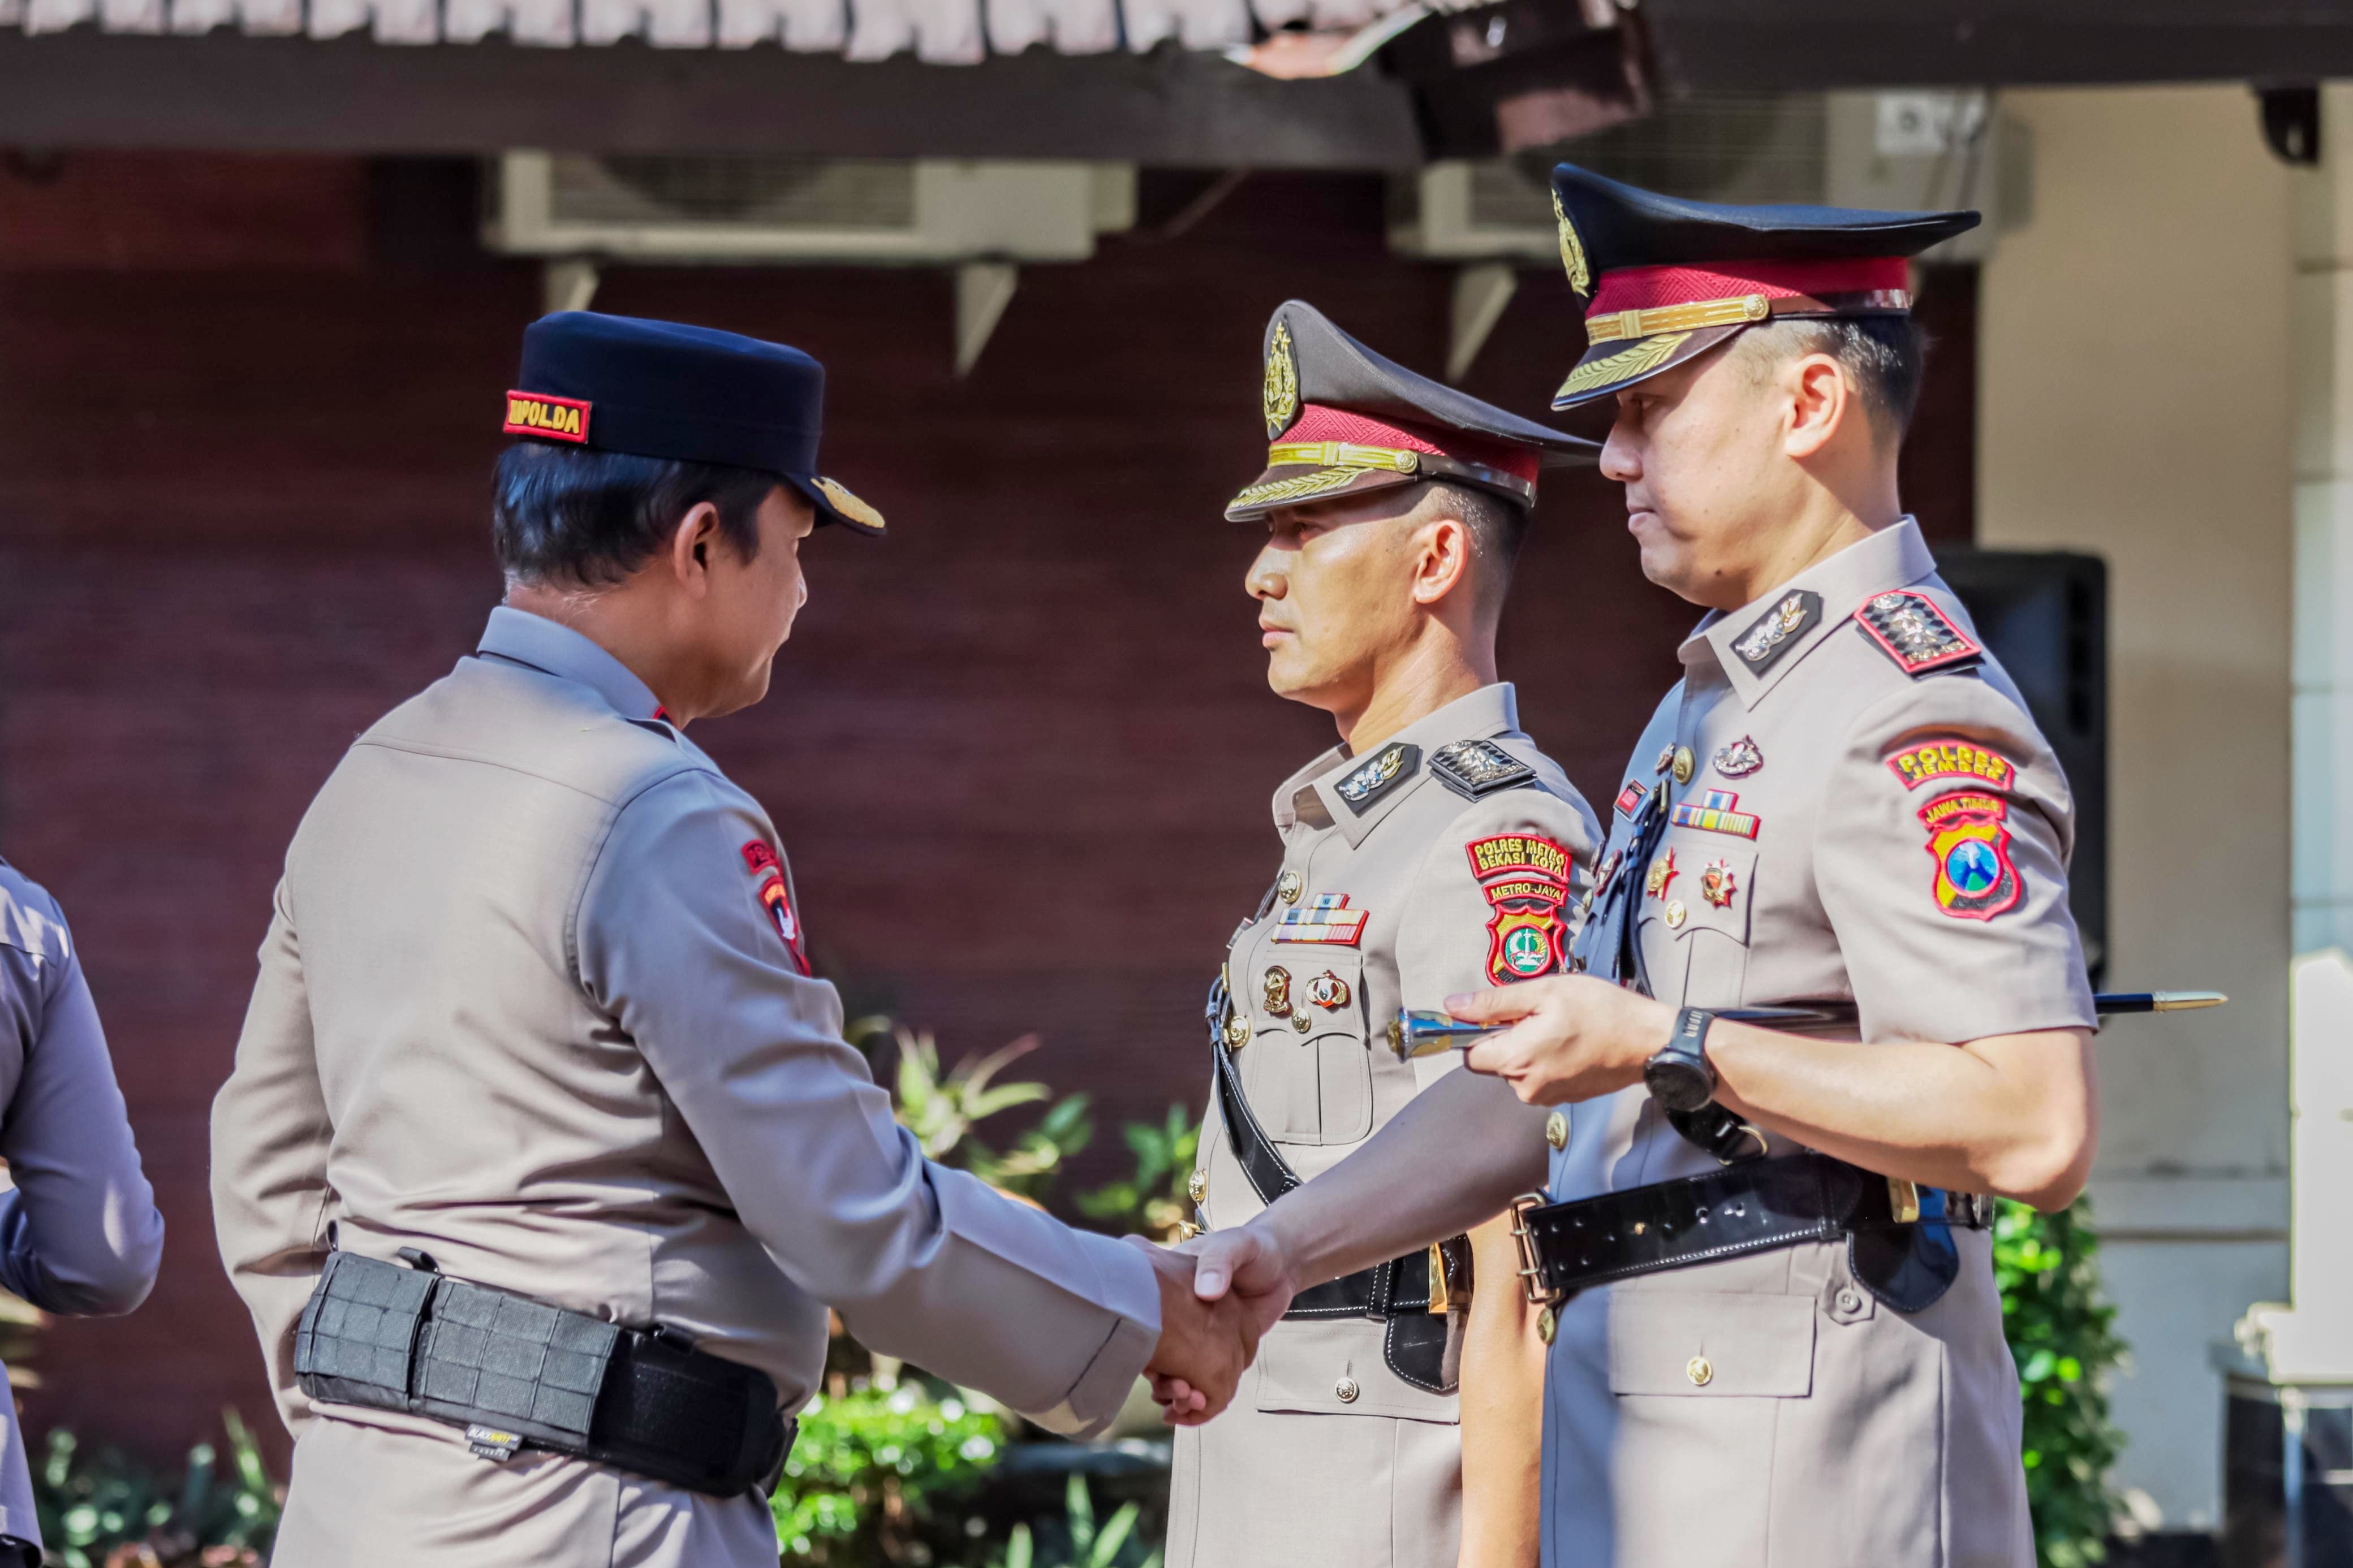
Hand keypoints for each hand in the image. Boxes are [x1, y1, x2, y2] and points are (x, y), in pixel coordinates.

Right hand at [1124, 1237, 1264, 1425]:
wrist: (1280, 1263)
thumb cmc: (1251, 1248)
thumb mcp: (1233, 1246)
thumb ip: (1219, 1262)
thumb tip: (1206, 1292)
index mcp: (1170, 1289)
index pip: (1146, 1321)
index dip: (1146, 1345)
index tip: (1154, 1366)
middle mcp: (1177, 1317)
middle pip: (1156, 1354)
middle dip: (1162, 1381)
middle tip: (1178, 1391)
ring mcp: (1197, 1337)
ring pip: (1176, 1372)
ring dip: (1177, 1393)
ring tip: (1190, 1402)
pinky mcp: (1217, 1352)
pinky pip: (1202, 1379)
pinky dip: (1199, 1395)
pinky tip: (1200, 1404)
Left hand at [1447, 976, 1669, 1105]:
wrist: (1648, 1042)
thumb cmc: (1601, 1011)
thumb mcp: (1544, 993)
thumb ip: (1494, 1002)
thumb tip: (1453, 1007)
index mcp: (1516, 1060)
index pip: (1470, 1054)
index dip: (1476, 1031)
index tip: (1496, 1013)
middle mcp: (1526, 1087)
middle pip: (1494, 1061)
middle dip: (1507, 1036)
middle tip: (1540, 1014)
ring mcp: (1546, 1096)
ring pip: (1517, 1068)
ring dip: (1528, 1047)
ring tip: (1560, 1027)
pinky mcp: (1563, 1098)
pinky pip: (1538, 1077)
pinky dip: (1546, 1059)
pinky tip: (1569, 1042)